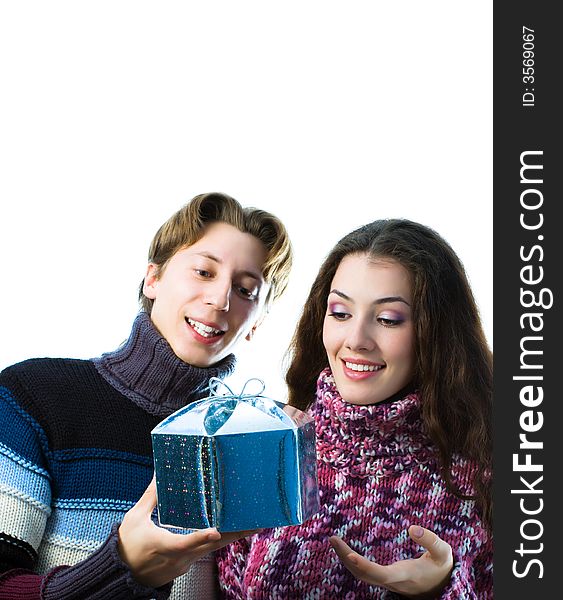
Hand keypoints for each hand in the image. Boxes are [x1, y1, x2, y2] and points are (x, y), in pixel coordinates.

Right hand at [118, 476, 258, 587]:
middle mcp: (177, 559)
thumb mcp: (135, 518)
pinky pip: (204, 552)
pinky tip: (228, 530)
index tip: (215, 532)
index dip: (200, 537)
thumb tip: (159, 475)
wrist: (121, 575)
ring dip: (230, 537)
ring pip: (210, 550)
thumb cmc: (126, 546)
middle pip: (210, 547)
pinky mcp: (184, 566)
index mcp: (163, 546)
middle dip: (234, 535)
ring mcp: (183, 564)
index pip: (184, 543)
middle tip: (255, 523)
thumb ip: (150, 497)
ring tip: (251, 523)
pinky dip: (216, 541)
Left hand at [329, 525, 452, 598]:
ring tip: (334, 541)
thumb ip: (430, 540)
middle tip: (332, 538)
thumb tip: (412, 528)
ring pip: (362, 575)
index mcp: (405, 575)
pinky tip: (344, 550)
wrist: (443, 586)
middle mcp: (393, 580)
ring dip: (346, 559)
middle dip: (346, 558)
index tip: (349, 554)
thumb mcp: (443, 552)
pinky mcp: (385, 578)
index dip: (364, 566)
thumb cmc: (441, 566)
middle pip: (364, 575)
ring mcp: (388, 581)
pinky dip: (352, 562)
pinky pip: (364, 573)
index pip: (380, 574)